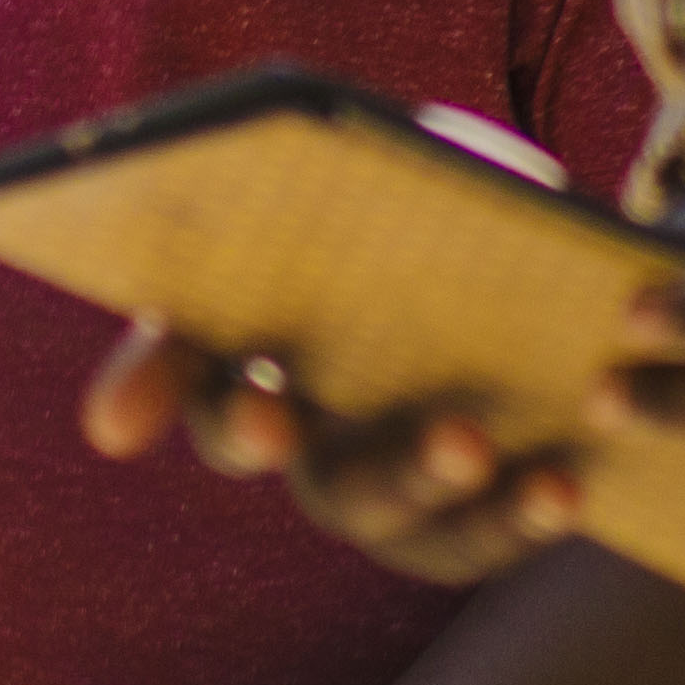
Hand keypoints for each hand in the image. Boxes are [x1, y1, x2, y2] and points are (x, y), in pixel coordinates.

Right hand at [77, 167, 684, 583]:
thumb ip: (372, 162)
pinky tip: (563, 482)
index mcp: (247, 321)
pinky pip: (475, 536)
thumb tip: (338, 147)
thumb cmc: (456, 210)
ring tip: (465, 439)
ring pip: (365, 499)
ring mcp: (365, 489)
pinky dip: (518, 511)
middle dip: (247, 426)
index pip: (169, 351)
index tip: (114, 424)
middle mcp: (287, 419)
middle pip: (243, 434)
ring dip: (411, 469)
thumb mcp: (417, 168)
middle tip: (268, 415)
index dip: (141, 384)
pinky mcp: (453, 535)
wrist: (569, 290)